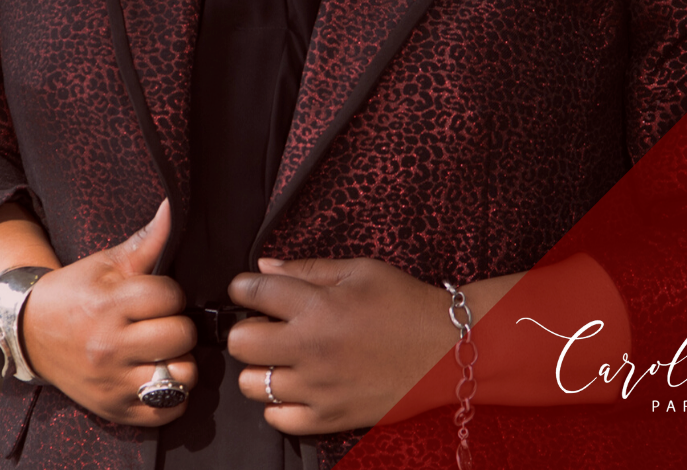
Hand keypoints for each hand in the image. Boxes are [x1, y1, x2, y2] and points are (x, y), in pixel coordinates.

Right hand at [21, 199, 196, 425]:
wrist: (31, 332)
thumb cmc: (76, 293)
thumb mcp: (107, 263)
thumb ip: (147, 240)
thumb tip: (173, 206)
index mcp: (109, 305)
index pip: (170, 296)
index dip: (171, 293)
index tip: (158, 295)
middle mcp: (109, 347)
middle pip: (179, 336)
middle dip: (177, 324)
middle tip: (161, 321)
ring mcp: (112, 382)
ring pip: (180, 375)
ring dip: (180, 360)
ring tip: (163, 349)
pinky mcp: (114, 409)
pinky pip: (168, 410)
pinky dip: (173, 395)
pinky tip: (158, 373)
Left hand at [226, 257, 454, 433]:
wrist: (446, 350)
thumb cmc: (404, 302)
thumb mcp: (359, 270)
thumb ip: (307, 269)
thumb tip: (263, 267)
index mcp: (317, 307)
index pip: (252, 293)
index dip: (242, 287)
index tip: (247, 289)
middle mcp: (311, 349)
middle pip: (240, 343)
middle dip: (245, 329)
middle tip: (265, 324)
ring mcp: (319, 389)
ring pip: (252, 385)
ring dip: (260, 367)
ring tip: (281, 356)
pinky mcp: (331, 418)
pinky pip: (278, 419)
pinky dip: (277, 403)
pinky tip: (295, 384)